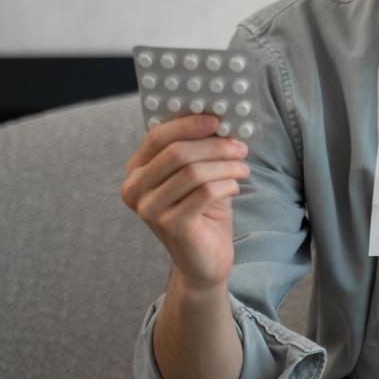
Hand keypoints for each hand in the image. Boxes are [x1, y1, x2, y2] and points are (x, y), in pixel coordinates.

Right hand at [120, 113, 250, 289]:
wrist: (203, 260)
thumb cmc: (202, 211)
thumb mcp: (198, 173)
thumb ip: (199, 148)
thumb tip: (219, 118)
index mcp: (137, 171)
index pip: (157, 136)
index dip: (189, 124)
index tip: (218, 119)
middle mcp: (135, 190)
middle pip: (177, 153)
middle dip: (215, 145)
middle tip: (240, 147)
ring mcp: (150, 210)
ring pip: (194, 172)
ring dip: (226, 166)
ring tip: (243, 168)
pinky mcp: (171, 226)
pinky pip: (206, 193)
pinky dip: (227, 185)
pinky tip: (235, 188)